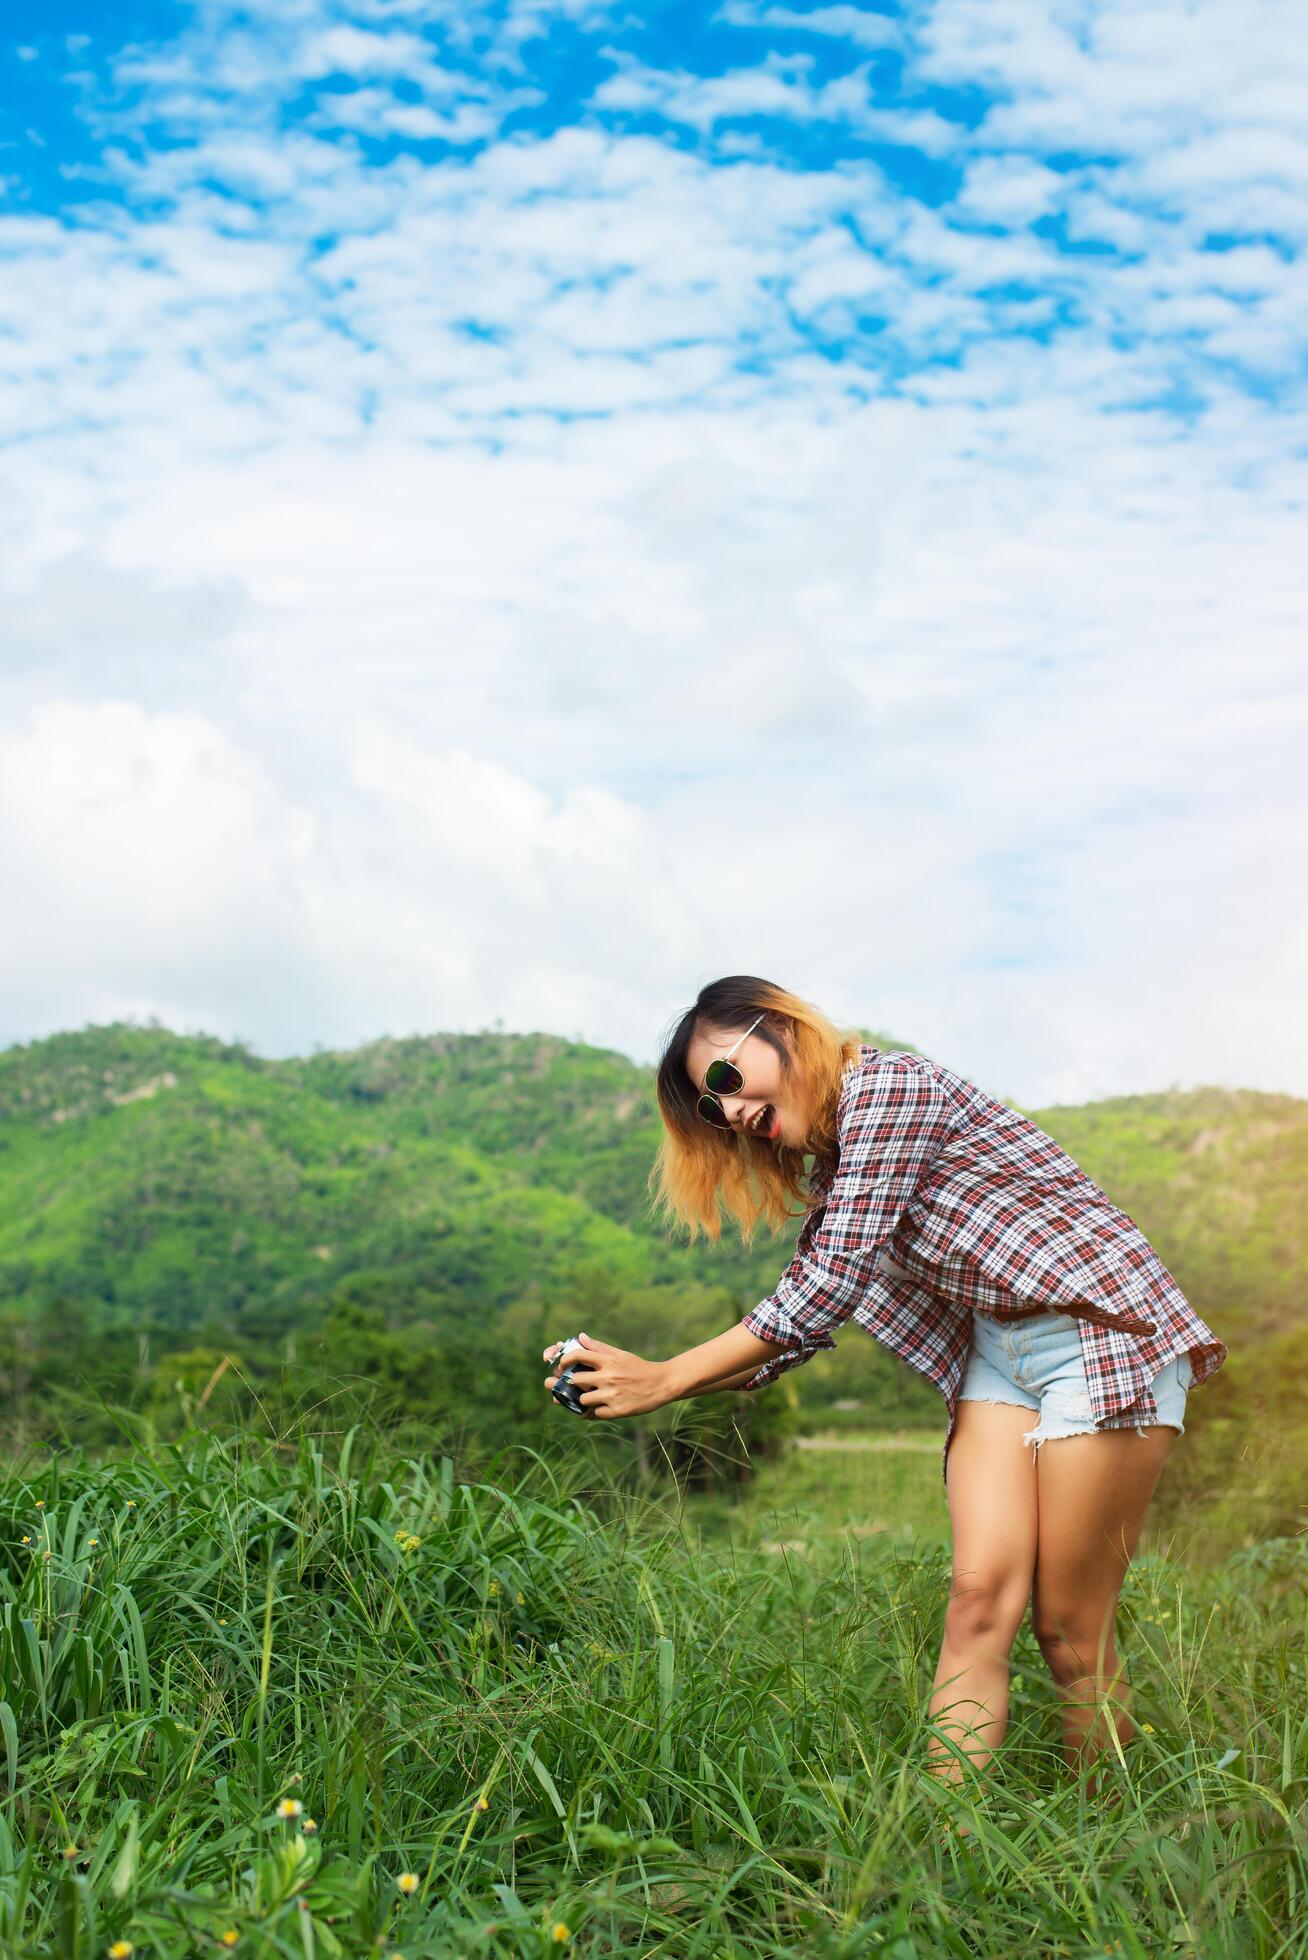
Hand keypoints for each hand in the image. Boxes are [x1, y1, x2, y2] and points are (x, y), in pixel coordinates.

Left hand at [542, 1332, 668, 1418]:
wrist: (662, 1384)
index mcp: (608, 1361)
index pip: (578, 1356)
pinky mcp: (617, 1411)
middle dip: (573, 1383)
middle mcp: (609, 1377)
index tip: (562, 1366)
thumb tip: (580, 1337)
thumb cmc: (638, 1368)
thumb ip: (598, 1347)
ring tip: (589, 1397)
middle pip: (576, 1380)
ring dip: (583, 1399)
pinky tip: (598, 1407)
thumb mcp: (620, 1354)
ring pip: (583, 1399)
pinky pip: (595, 1414)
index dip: (565, 1361)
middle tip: (575, 1385)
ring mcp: (612, 1395)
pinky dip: (594, 1411)